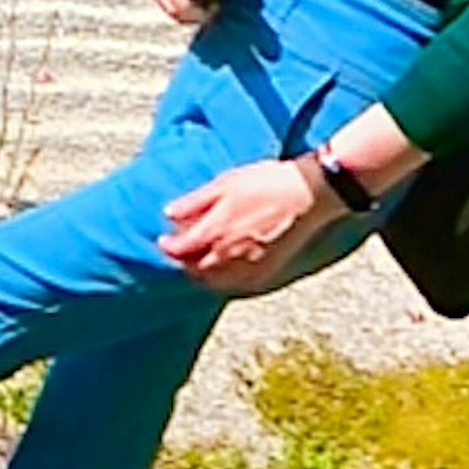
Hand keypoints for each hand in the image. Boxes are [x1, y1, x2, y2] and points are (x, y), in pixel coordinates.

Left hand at [158, 158, 336, 290]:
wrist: (305, 194)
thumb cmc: (264, 183)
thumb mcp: (224, 184)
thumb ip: (194, 202)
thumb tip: (169, 214)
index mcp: (216, 231)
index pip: (183, 251)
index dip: (169, 248)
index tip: (163, 241)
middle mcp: (231, 255)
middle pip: (197, 271)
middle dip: (185, 263)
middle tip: (181, 251)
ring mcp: (251, 266)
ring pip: (218, 282)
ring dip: (204, 274)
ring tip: (200, 260)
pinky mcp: (268, 271)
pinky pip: (240, 286)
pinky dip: (227, 281)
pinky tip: (226, 269)